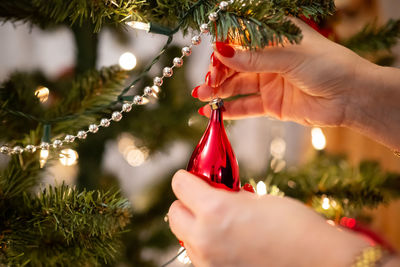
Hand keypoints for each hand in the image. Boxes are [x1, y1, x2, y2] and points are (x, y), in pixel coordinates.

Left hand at [168, 170, 367, 266]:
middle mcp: (204, 238)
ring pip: (185, 238)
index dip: (187, 177)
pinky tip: (230, 243)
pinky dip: (208, 247)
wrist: (321, 262)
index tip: (193, 177)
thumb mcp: (256, 200)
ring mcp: (208, 262)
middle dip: (186, 204)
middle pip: (174, 214)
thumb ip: (228, 197)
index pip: (179, 185)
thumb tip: (214, 194)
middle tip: (205, 201)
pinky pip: (200, 256)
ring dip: (196, 228)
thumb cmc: (295, 226)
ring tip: (222, 225)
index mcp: (214, 210)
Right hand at [193, 18, 399, 150]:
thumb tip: (221, 52)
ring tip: (201, 97)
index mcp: (273, 37)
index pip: (239, 40)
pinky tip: (213, 111)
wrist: (351, 97)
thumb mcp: (288, 56)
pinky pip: (246, 106)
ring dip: (218, 91)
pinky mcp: (272, 104)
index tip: (214, 62)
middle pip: (235, 64)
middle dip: (218, 73)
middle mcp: (269, 58)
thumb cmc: (327, 65)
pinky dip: (230, 110)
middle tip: (207, 84)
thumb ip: (253, 58)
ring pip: (237, 85)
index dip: (223, 50)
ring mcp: (269, 81)